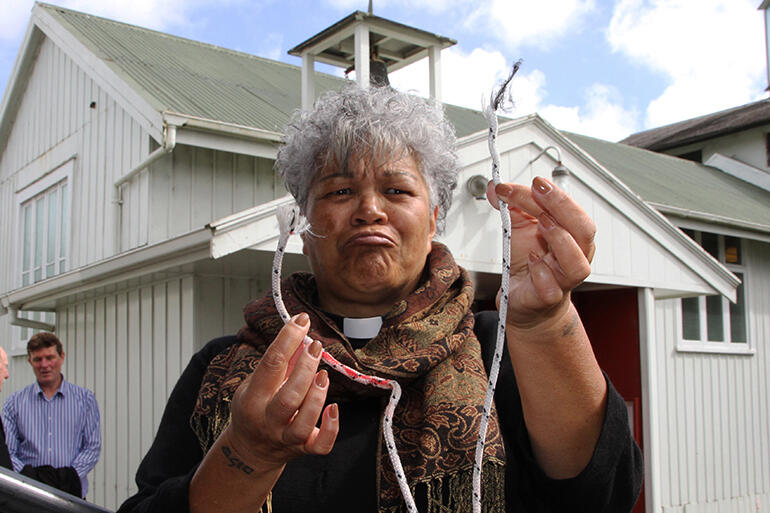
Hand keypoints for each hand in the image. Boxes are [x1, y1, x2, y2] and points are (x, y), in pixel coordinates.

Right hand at [222, 312, 338, 472]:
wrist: (249, 450)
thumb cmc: (253, 409)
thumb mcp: (255, 384)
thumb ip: (280, 364)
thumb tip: (303, 338)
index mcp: (253, 398)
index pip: (271, 363)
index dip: (288, 338)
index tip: (302, 320)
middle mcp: (268, 419)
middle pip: (289, 396)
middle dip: (305, 368)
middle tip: (316, 346)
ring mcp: (285, 437)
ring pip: (304, 421)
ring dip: (317, 396)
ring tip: (323, 375)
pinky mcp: (302, 449)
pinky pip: (320, 445)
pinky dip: (330, 428)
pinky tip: (333, 409)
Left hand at [487, 176, 595, 331]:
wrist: (525, 301)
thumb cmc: (530, 264)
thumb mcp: (519, 229)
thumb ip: (511, 206)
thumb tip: (494, 186)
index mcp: (572, 235)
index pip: (570, 209)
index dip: (552, 193)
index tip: (532, 181)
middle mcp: (574, 256)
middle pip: (583, 230)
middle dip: (561, 205)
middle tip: (537, 190)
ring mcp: (563, 280)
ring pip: (577, 263)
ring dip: (559, 239)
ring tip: (540, 224)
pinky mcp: (547, 298)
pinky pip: (551, 288)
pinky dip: (540, 271)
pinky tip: (530, 260)